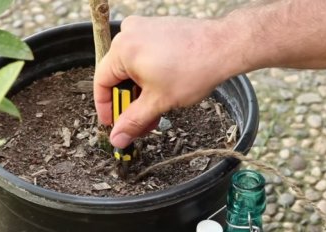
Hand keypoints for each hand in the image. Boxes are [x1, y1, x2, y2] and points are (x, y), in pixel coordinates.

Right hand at [94, 16, 240, 147]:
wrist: (224, 47)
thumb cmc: (194, 69)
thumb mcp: (158, 102)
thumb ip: (133, 121)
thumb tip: (117, 138)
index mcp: (122, 49)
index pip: (101, 82)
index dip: (106, 108)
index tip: (113, 125)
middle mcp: (129, 34)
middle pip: (117, 76)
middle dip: (129, 104)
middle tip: (139, 124)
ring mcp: (145, 29)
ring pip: (133, 68)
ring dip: (141, 93)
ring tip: (155, 113)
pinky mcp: (159, 29)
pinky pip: (145, 56)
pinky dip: (149, 76)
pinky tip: (162, 93)